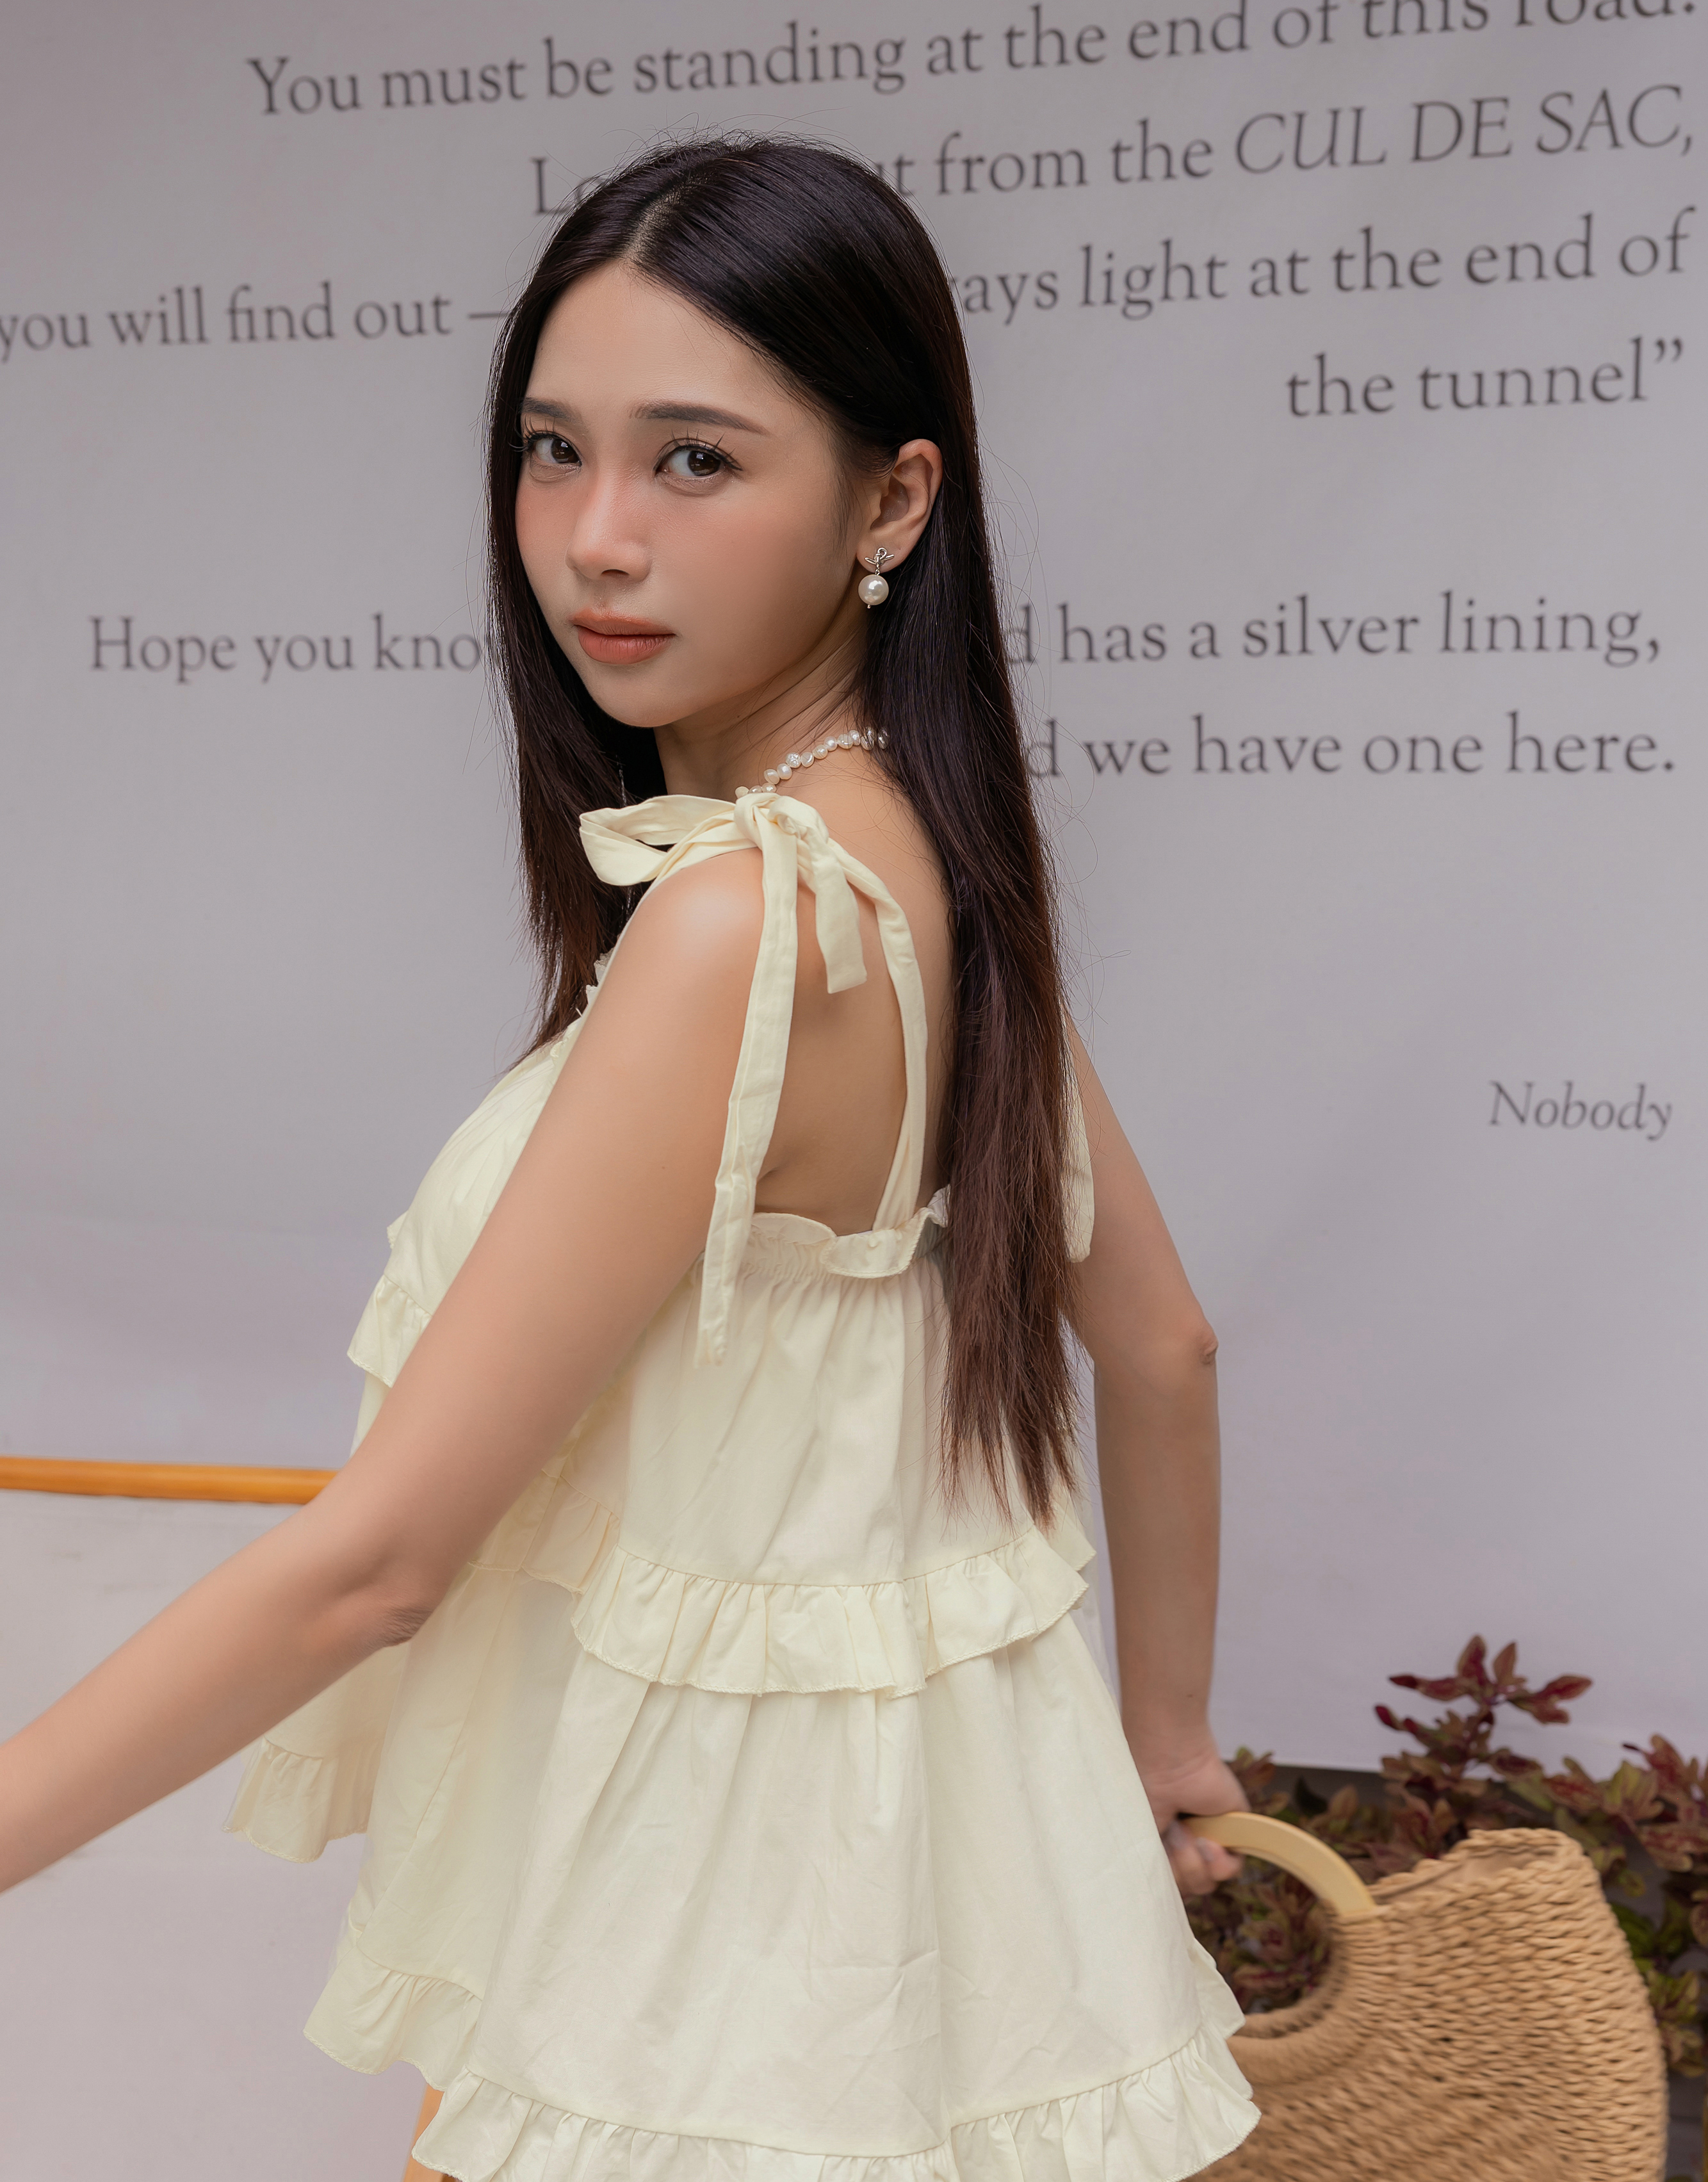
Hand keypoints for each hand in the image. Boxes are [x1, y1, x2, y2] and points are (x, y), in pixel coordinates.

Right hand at [1131, 1737, 1248, 1897]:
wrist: (1171, 1763)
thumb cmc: (1144, 1790)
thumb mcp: (1138, 1837)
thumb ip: (1153, 1868)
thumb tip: (1170, 1889)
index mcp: (1160, 1842)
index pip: (1167, 1884)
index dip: (1163, 1883)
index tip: (1156, 1862)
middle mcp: (1184, 1844)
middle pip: (1185, 1889)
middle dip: (1177, 1870)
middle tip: (1171, 1837)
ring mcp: (1209, 1841)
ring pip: (1206, 1883)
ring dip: (1193, 1863)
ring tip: (1187, 1832)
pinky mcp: (1234, 1834)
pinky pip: (1232, 1869)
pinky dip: (1219, 1861)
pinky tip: (1207, 1838)